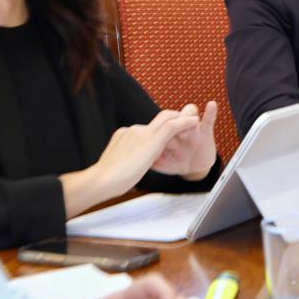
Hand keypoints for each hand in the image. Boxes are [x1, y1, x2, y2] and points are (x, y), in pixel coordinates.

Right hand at [61, 110, 199, 217]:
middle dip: (172, 118)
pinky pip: (172, 126)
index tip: (167, 137)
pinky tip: (195, 122)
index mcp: (123, 136)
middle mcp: (133, 130)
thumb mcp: (115, 167)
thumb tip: (127, 172)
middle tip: (185, 120)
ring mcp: (141, 133)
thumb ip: (123, 163)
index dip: (157, 133)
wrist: (103, 179)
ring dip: (181, 119)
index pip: (144, 131)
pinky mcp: (151, 139)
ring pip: (166, 120)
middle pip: (157, 120)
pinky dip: (184, 122)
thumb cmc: (106, 180)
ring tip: (194, 120)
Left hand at [152, 101, 218, 180]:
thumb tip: (150, 162)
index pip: (158, 124)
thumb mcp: (163, 164)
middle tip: (166, 140)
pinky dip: (210, 112)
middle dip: (169, 124)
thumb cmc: (175, 162)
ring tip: (183, 134)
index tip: (154, 147)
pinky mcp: (206, 132)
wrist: (194, 168)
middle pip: (172, 114)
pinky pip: (209, 119)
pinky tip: (211, 105)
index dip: (155, 132)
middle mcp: (178, 126)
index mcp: (165, 132)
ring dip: (185, 119)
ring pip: (189, 112)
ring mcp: (192, 127)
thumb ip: (156, 162)